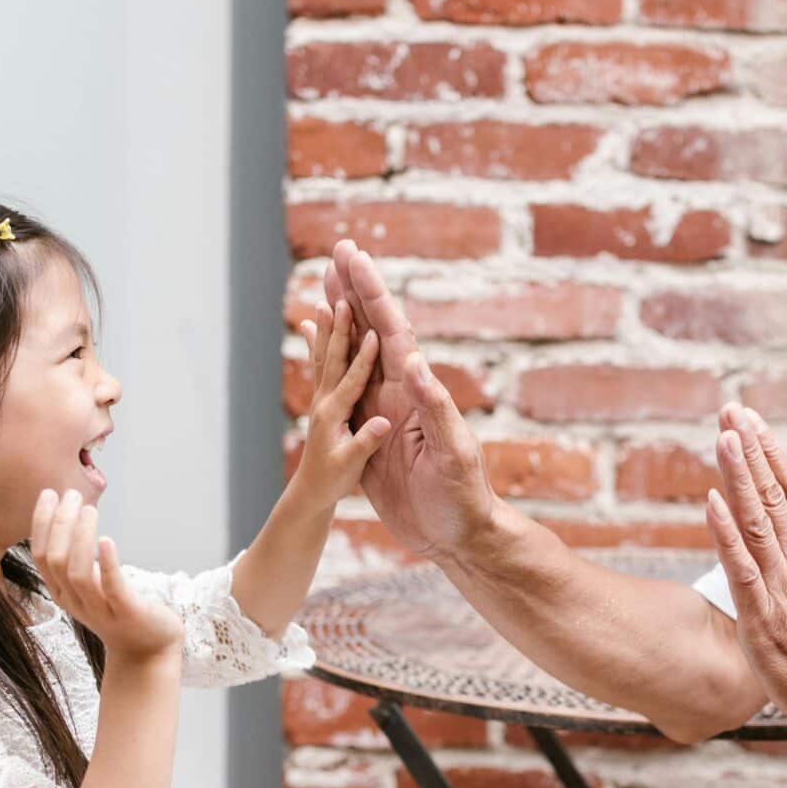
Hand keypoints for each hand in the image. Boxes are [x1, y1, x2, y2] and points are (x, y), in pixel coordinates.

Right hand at [28, 487, 183, 661]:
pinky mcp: (126, 612)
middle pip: (56, 559)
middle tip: (73, 494)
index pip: (41, 555)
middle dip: (60, 523)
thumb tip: (73, 514)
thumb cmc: (118, 609)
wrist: (146, 650)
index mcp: (62, 591)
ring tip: (89, 509)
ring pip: (77, 572)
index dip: (41, 523)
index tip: (49, 493)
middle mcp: (74, 601)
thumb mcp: (91, 584)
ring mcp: (99, 609)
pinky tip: (107, 540)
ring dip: (80, 537)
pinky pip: (112, 587)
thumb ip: (78, 557)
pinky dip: (107, 563)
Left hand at [286, 296, 393, 511]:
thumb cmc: (332, 481)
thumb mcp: (351, 465)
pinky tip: (310, 324)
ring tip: (324, 301)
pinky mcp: (323, 400)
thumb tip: (383, 423)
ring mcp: (322, 399)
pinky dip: (318, 342)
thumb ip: (365, 443)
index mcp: (334, 414)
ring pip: (324, 357)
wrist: (310, 490)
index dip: (364, 357)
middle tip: (341, 299)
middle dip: (339, 329)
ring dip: (326, 328)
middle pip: (333, 358)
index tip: (373, 332)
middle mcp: (324, 401)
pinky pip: (322, 365)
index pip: (351, 380)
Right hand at [320, 239, 501, 560]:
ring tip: (326, 285)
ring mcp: (385, 412)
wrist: (459, 536)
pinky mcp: (373, 436)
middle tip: (337, 251)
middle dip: (355, 290)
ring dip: (343, 318)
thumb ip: (434, 407)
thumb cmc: (464, 497)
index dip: (371, 291)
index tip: (352, 257)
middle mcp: (401, 393)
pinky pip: (347, 391)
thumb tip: (411, 361)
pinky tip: (322, 353)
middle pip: (373, 330)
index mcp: (416, 391)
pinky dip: (333, 365)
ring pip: (357, 354)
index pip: (390, 330)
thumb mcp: (451, 452)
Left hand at [703, 406, 786, 746]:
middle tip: (732, 411)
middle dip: (751, 449)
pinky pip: (742, 567)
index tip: (752, 421)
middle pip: (775, 493)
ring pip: (758, 520)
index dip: (772, 451)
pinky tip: (713, 502)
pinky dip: (726, 532)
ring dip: (739, 475)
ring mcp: (784, 585)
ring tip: (723, 437)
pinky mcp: (763, 614)